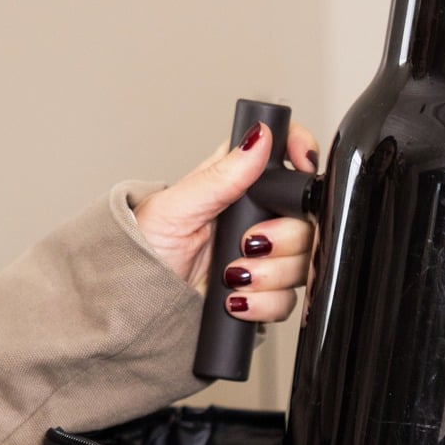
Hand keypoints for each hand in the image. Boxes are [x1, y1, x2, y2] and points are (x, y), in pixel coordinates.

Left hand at [133, 119, 319, 322]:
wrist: (140, 304)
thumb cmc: (143, 250)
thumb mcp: (176, 207)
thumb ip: (222, 176)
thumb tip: (257, 139)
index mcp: (236, 184)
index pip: (283, 155)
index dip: (301, 152)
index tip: (301, 164)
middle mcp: (255, 217)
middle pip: (304, 219)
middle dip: (281, 238)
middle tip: (246, 244)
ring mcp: (263, 257)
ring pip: (302, 261)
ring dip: (269, 274)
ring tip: (232, 276)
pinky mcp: (263, 292)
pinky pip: (288, 299)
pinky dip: (265, 303)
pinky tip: (237, 298)